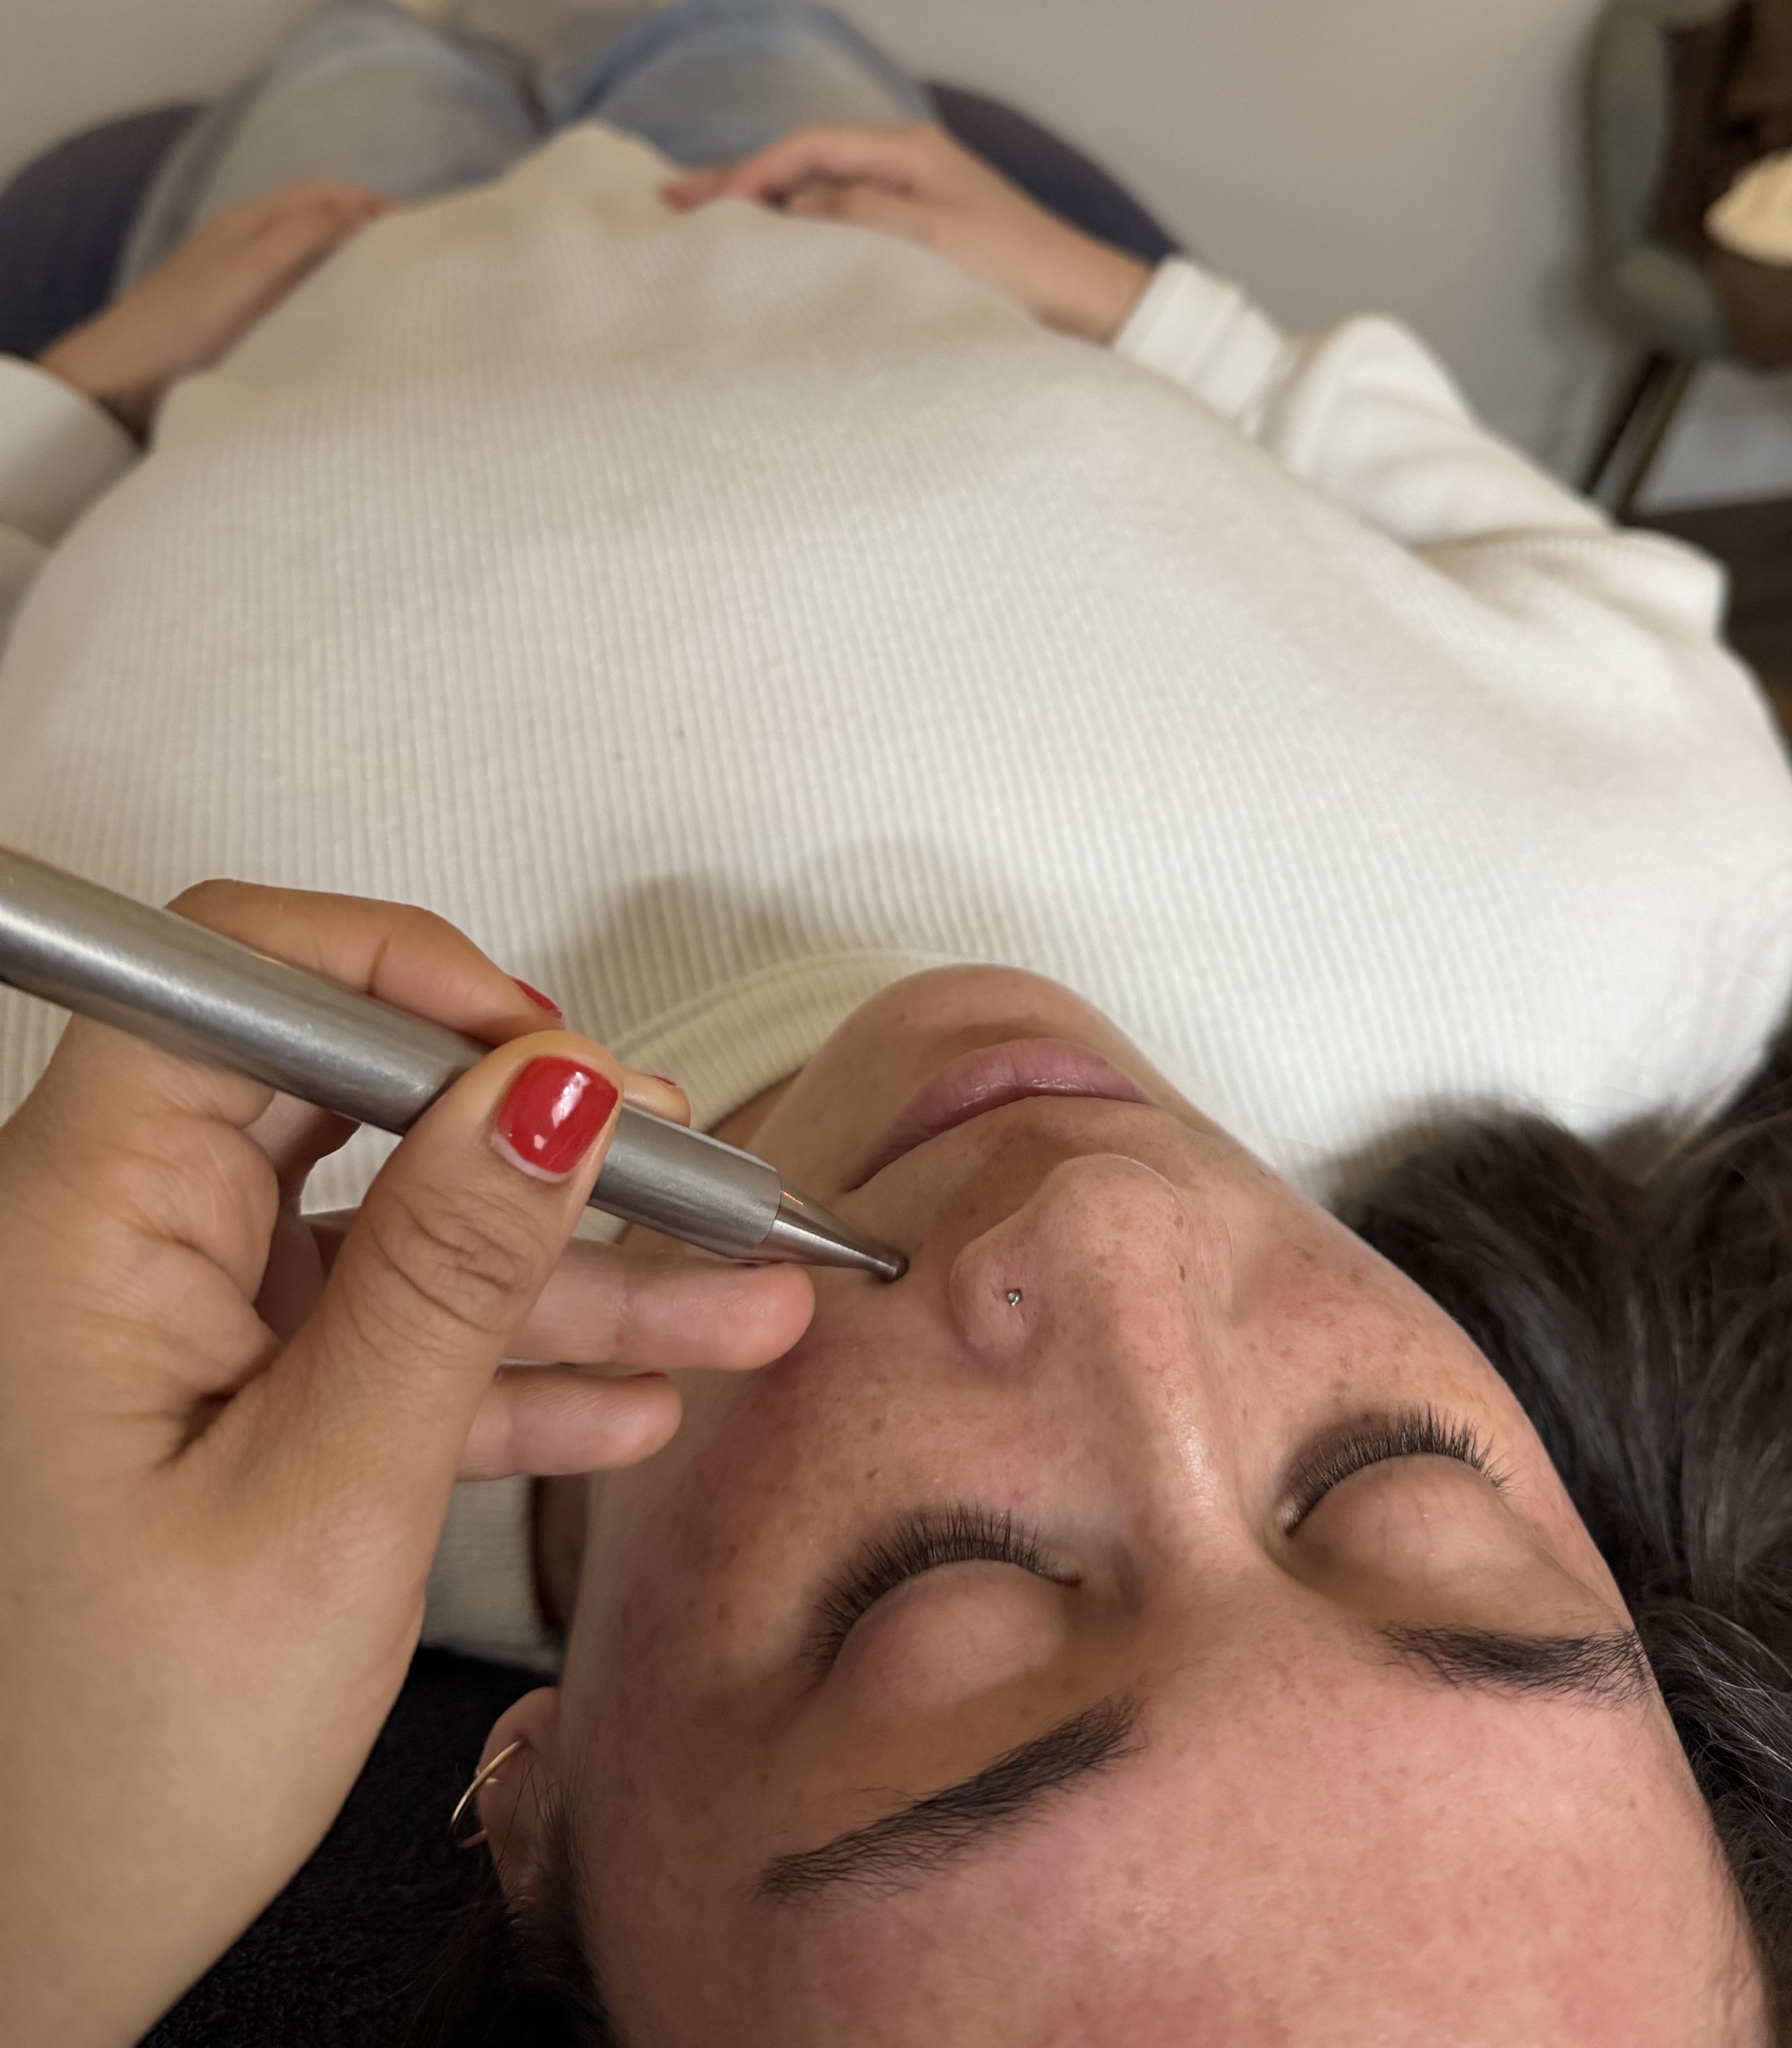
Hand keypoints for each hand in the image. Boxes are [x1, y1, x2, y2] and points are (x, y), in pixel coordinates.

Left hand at [0, 880, 811, 2047]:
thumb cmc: (91, 1779)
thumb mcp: (322, 1506)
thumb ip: (446, 1274)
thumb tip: (550, 1086)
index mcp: (82, 1225)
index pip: (243, 981)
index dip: (413, 981)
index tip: (561, 1060)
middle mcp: (109, 1246)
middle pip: (352, 1103)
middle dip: (538, 1137)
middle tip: (687, 1177)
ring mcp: (169, 1330)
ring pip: (394, 1233)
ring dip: (569, 1270)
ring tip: (739, 1300)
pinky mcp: (217, 1409)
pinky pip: (378, 1340)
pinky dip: (503, 1368)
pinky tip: (628, 1399)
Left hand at [38, 179, 390, 432]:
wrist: (119, 380)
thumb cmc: (186, 323)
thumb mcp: (253, 271)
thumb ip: (306, 234)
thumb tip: (363, 210)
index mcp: (249, 221)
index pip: (324, 193)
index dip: (372, 202)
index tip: (421, 227)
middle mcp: (244, 241)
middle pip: (316, 217)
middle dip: (366, 226)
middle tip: (413, 257)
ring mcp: (236, 278)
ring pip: (305, 253)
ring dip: (347, 258)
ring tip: (388, 285)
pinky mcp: (232, 314)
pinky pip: (291, 287)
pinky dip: (324, 289)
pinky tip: (338, 318)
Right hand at [663, 121, 1151, 341]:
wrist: (1088, 307)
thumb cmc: (1023, 268)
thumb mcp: (936, 240)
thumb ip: (861, 218)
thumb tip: (793, 210)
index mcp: (908, 152)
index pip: (806, 151)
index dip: (748, 174)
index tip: (698, 205)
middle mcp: (906, 166)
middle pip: (804, 166)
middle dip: (739, 185)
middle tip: (671, 206)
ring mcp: (911, 200)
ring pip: (818, 196)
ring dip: (763, 211)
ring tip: (704, 229)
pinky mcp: (919, 237)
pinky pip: (841, 226)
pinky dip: (798, 235)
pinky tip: (772, 255)